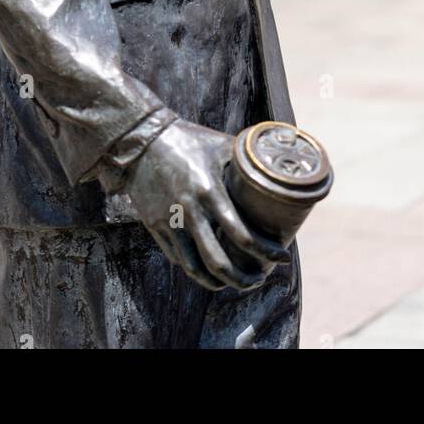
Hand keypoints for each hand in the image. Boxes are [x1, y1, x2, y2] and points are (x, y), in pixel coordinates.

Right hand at [121, 118, 290, 291]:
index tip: (282, 257)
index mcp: (209, 191)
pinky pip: (178, 258)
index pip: (242, 234)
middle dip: (243, 279)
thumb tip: (276, 170)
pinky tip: (209, 269)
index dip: (266, 251)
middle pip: (219, 262)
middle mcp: (190, 211)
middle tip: (259, 279)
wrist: (142, 140)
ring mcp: (170, 222)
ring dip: (218, 282)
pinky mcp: (156, 226)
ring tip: (234, 283)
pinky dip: (196, 270)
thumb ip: (247, 161)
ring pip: (195, 268)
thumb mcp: (221, 145)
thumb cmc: (188, 140)